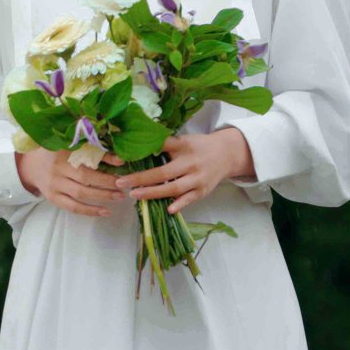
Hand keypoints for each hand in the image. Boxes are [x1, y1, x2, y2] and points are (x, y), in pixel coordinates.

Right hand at [15, 147, 124, 217]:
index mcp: (62, 151)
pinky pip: (73, 207)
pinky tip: (105, 211)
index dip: (105, 159)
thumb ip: (91, 149)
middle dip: (106, 182)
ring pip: (80, 193)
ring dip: (102, 196)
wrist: (32, 166)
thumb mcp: (70, 146)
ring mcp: (54, 185)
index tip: (122, 163)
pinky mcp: (53, 198)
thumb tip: (118, 158)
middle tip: (124, 185)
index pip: (86, 156)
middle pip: (85, 177)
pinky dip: (90, 211)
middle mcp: (57, 168)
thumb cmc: (56, 153)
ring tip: (119, 197)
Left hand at [112, 128, 254, 216]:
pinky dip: (179, 205)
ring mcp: (197, 178)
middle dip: (142, 179)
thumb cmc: (198, 146)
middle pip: (164, 172)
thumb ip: (164, 144)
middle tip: (122, 182)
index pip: (161, 146)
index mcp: (184, 146)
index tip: (124, 158)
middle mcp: (191, 162)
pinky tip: (167, 210)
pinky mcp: (202, 191)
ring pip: (174, 188)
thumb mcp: (183, 139)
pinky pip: (189, 199)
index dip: (144, 151)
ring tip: (135, 195)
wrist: (226, 154)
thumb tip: (139, 146)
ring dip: (154, 193)